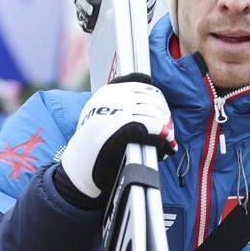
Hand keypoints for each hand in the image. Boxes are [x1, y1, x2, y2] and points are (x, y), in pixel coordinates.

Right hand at [57, 79, 175, 205]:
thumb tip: (152, 93)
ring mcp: (118, 110)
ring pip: (155, 112)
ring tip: (169, 139)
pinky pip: (152, 126)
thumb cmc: (94, 142)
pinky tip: (165, 144)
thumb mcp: (100, 113)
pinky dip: (162, 135)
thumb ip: (120, 102)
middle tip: (169, 129)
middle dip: (164, 114)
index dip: (158, 100)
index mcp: (109, 91)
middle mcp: (114, 96)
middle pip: (153, 99)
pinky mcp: (123, 125)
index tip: (162, 113)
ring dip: (166, 127)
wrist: (80, 163)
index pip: (144, 86)